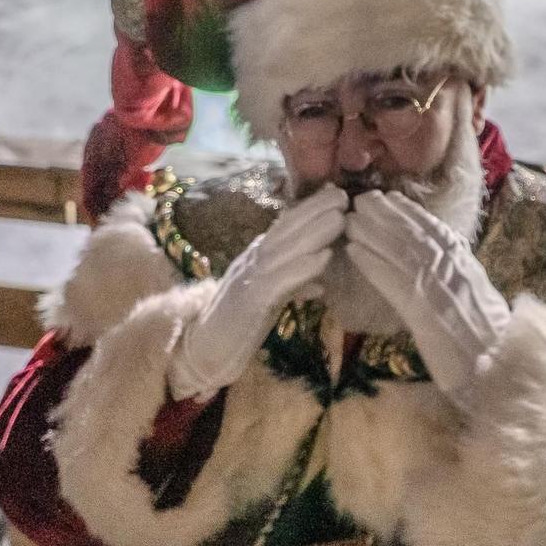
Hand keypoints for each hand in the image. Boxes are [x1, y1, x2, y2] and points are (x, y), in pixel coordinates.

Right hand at [168, 185, 346, 399]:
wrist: (202, 351)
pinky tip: (323, 258)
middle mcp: (251, 261)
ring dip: (313, 232)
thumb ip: (291, 285)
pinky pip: (278, 281)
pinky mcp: (249, 302)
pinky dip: (301, 268)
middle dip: (315, 210)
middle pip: (284, 230)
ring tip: (340, 218)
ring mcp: (248, 279)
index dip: (310, 209)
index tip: (337, 194)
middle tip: (343, 194)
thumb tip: (319, 279)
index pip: (285, 227)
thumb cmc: (236, 327)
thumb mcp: (269, 300)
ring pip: (283, 249)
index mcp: (257, 259)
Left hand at [344, 191, 510, 399]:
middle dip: (385, 213)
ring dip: (371, 232)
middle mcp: (451, 266)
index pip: (435, 228)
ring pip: (399, 249)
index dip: (410, 211)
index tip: (391, 197)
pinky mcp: (423, 308)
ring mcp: (437, 285)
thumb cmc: (491, 338)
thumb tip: (446, 264)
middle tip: (362, 199)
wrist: (501, 361)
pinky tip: (353, 252)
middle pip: (412, 232)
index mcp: (466, 263)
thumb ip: (460, 276)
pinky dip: (371, 263)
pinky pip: (391, 279)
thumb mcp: (478, 296)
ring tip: (350, 221)